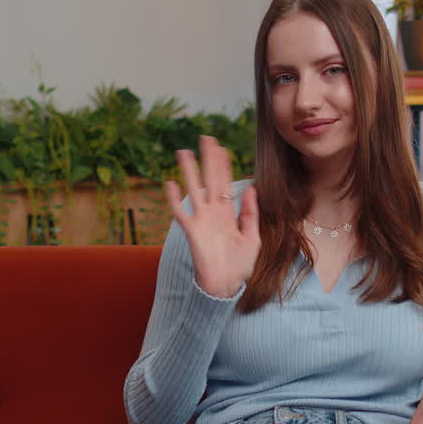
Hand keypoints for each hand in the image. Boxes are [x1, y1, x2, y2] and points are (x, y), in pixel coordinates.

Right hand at [164, 135, 260, 297]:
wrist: (227, 285)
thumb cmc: (240, 265)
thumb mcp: (252, 237)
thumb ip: (250, 213)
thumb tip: (251, 188)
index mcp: (227, 214)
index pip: (224, 183)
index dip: (223, 165)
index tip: (222, 147)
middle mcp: (212, 213)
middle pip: (209, 180)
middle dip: (208, 159)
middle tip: (206, 138)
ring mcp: (201, 220)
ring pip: (193, 189)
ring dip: (188, 171)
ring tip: (183, 152)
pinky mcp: (192, 231)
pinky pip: (180, 212)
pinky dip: (174, 199)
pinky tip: (170, 183)